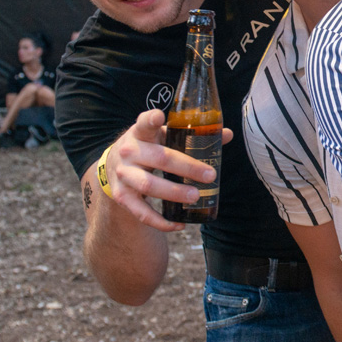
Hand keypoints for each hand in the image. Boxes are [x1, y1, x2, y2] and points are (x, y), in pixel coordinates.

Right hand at [101, 108, 228, 231]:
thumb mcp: (163, 136)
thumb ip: (191, 136)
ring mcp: (123, 175)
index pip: (143, 123)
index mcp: (140, 133)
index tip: (158, 116)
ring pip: (149, 186)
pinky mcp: (121, 196)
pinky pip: (141, 213)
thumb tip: (227, 135)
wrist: (114, 165)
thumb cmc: (148, 147)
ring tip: (196, 196)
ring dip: (174, 193)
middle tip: (210, 176)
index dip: (150, 119)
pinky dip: (161, 221)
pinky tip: (179, 225)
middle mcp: (129, 152)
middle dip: (187, 168)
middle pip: (159, 159)